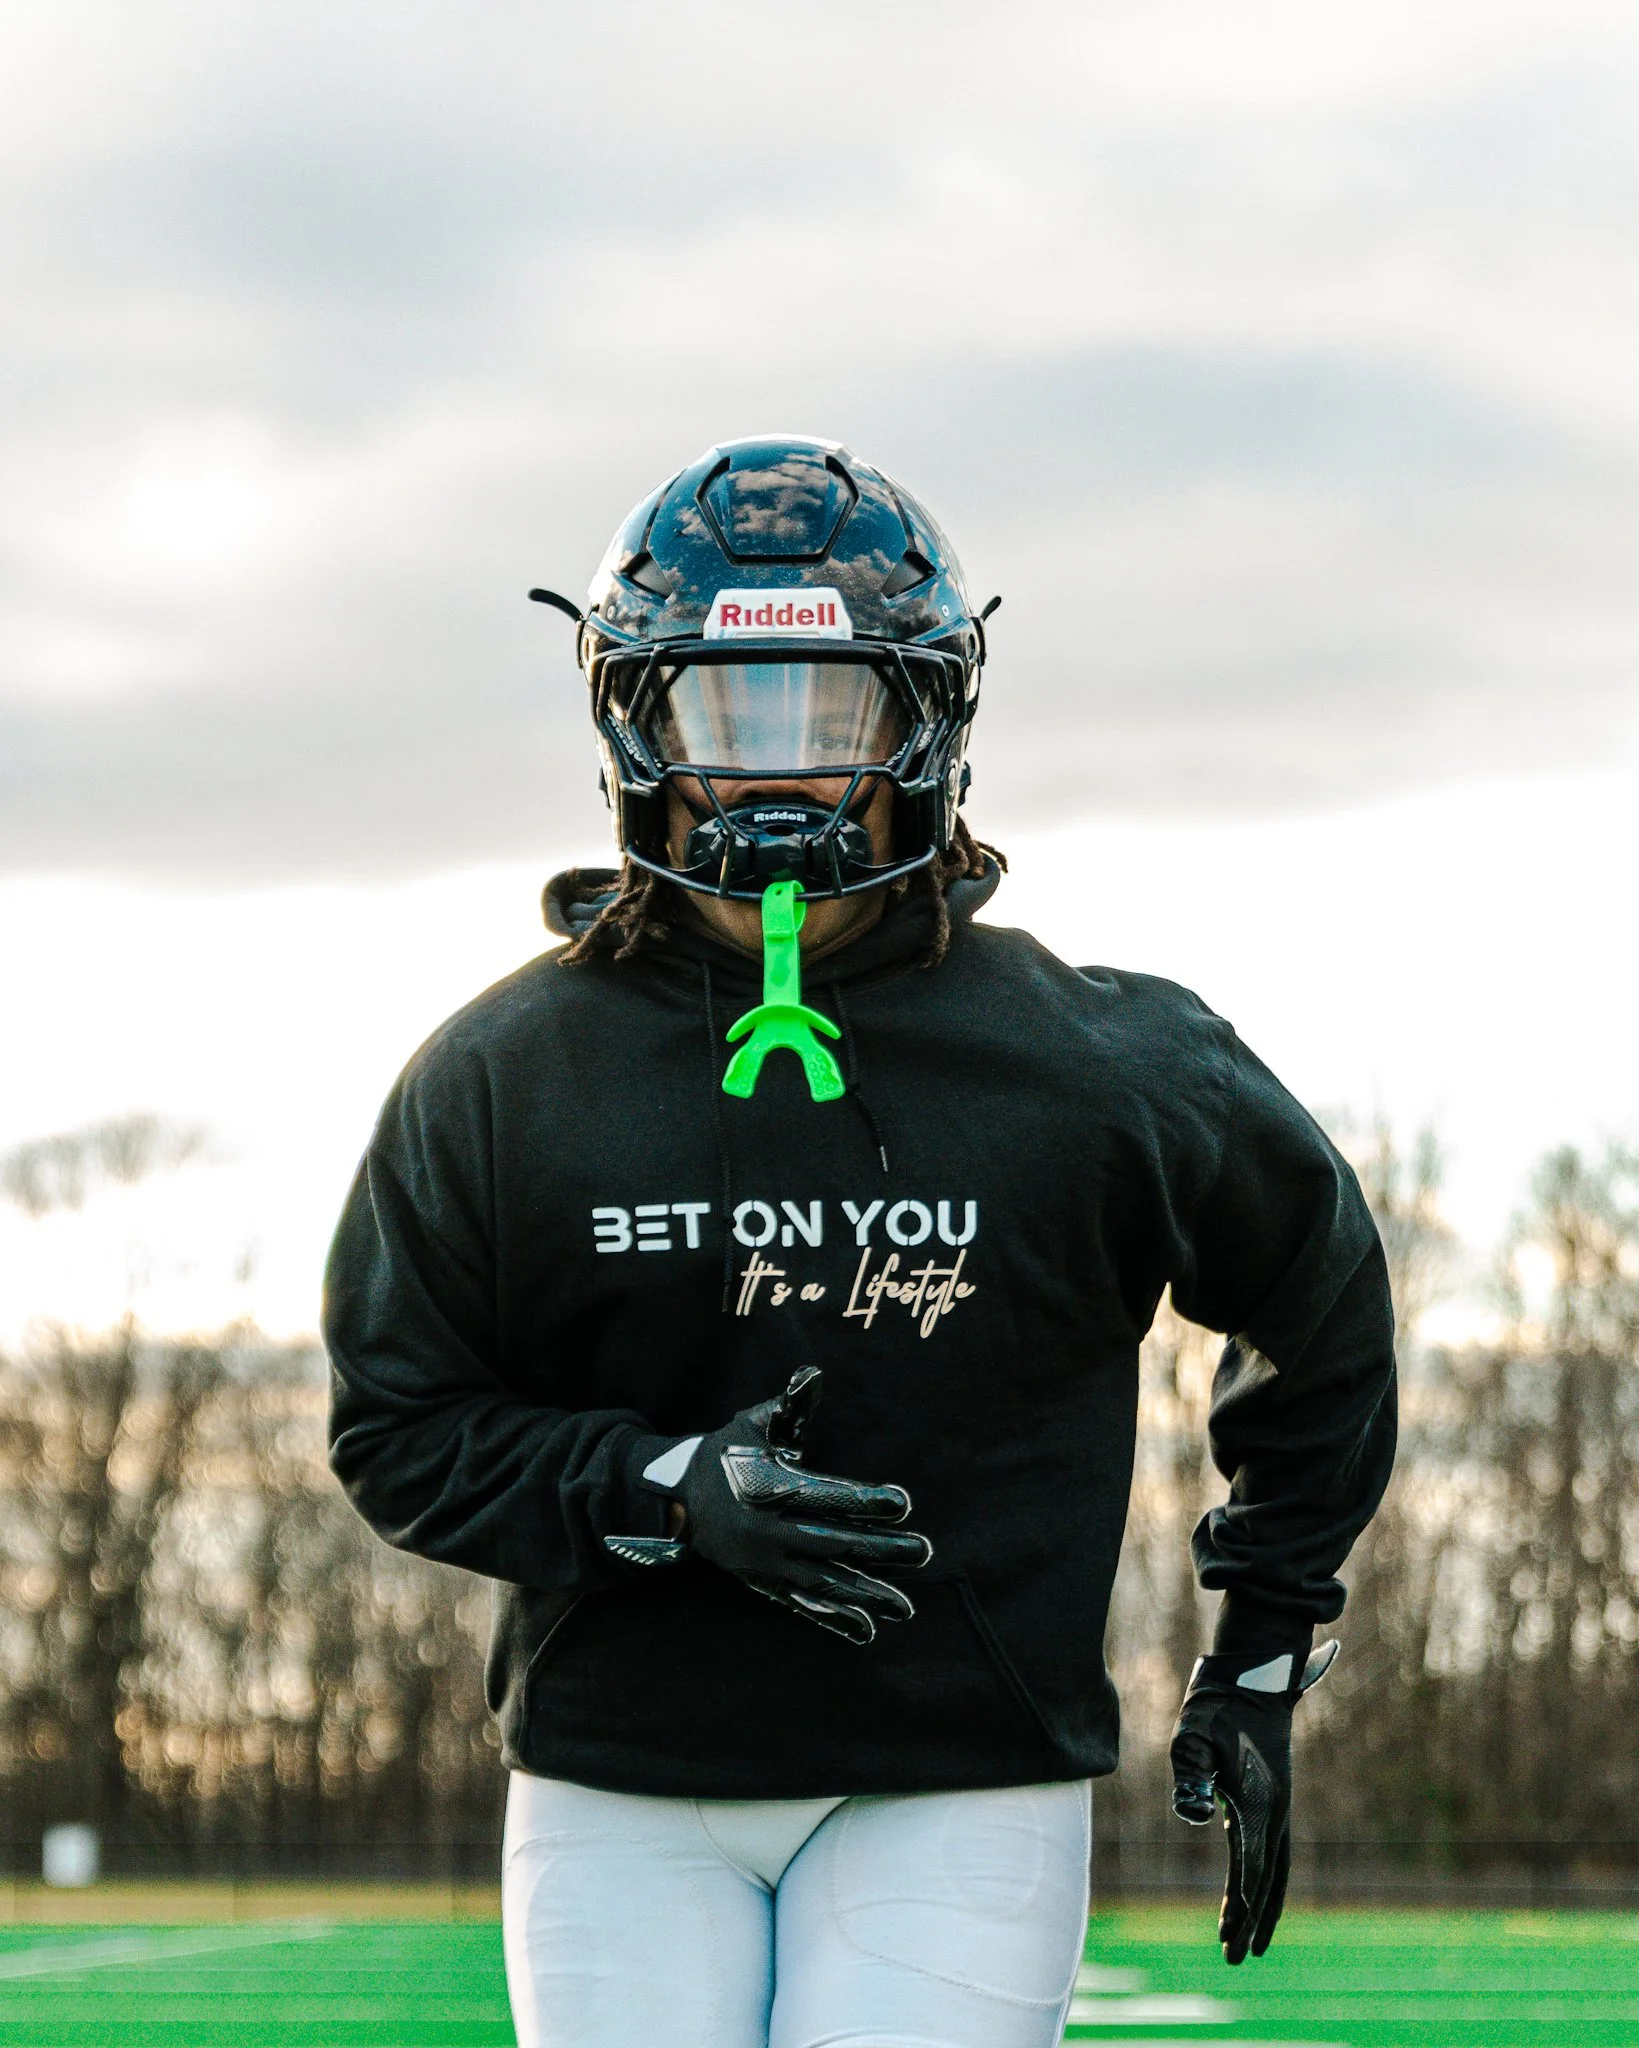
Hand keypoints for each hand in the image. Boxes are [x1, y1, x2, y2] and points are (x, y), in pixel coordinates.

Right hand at [604, 1368, 930, 1643]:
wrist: (677, 1501)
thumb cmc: (726, 1453)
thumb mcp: (753, 1424)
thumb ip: (788, 1405)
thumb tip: (813, 1374)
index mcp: (769, 1487)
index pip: (825, 1496)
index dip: (864, 1500)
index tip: (903, 1503)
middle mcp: (767, 1530)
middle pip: (831, 1543)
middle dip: (879, 1549)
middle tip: (923, 1552)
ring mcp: (765, 1563)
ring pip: (821, 1583)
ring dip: (865, 1595)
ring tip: (905, 1607)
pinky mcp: (763, 1582)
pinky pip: (803, 1605)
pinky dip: (834, 1620)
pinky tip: (867, 1630)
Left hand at [1169, 1639, 1336, 1963]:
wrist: (1253, 1680)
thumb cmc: (1215, 1707)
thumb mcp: (1191, 1735)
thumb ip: (1190, 1774)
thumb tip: (1193, 1815)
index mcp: (1256, 1797)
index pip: (1249, 1859)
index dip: (1240, 1897)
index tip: (1232, 1931)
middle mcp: (1275, 1809)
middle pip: (1266, 1878)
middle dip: (1251, 1921)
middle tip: (1234, 1960)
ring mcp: (1280, 1807)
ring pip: (1278, 1871)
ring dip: (1266, 1910)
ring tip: (1254, 1948)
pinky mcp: (1276, 1802)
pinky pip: (1277, 1855)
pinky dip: (1270, 1884)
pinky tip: (1257, 1902)